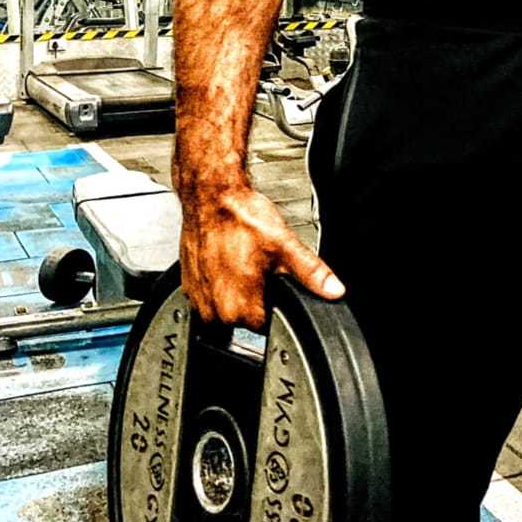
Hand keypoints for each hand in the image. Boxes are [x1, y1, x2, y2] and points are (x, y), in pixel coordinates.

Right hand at [178, 182, 344, 331]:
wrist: (211, 197)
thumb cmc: (241, 217)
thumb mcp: (285, 245)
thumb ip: (311, 272)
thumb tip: (333, 290)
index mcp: (241, 306)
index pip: (265, 325)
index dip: (273, 302)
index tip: (272, 283)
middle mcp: (215, 309)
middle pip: (244, 319)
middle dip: (254, 296)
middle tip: (257, 266)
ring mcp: (198, 298)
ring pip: (224, 308)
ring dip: (234, 290)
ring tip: (240, 262)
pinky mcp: (187, 285)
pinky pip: (207, 295)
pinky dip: (216, 282)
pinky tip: (225, 261)